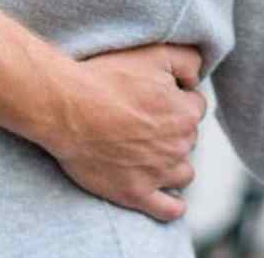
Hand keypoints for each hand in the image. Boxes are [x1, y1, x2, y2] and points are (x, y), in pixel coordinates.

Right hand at [42, 44, 207, 222]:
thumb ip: (188, 61)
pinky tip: (169, 199)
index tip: (155, 98)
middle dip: (173, 131)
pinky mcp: (136, 194)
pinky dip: (174, 206)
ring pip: (184, 173)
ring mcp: (158, 173)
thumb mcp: (155, 52)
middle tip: (144, 123)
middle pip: (188, 139)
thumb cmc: (107, 77)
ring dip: (174, 165)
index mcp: (186, 113)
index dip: (176, 99)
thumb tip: (196, 80)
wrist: (67, 107)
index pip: (196, 106)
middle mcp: (179, 145)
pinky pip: (169, 210)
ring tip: (152, 156)